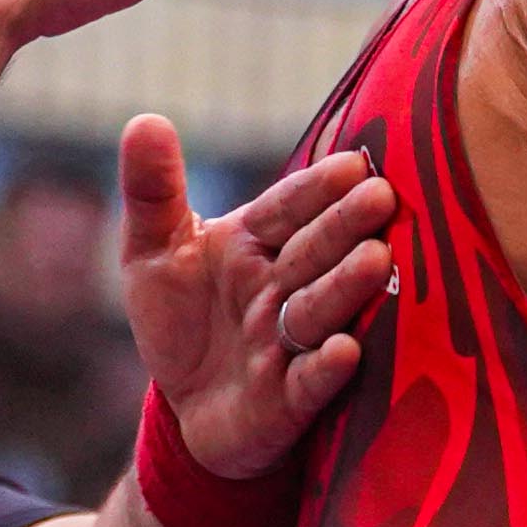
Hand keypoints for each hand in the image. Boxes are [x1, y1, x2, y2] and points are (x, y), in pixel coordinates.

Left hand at [130, 122, 395, 493]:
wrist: (186, 406)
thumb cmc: (181, 318)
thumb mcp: (153, 251)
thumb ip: (152, 190)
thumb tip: (144, 120)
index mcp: (257, 242)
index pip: (287, 207)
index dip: (316, 188)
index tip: (352, 163)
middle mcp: (283, 287)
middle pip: (314, 252)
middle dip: (345, 227)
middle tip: (381, 198)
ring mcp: (289, 343)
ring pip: (319, 310)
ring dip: (346, 287)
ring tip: (375, 260)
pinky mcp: (289, 400)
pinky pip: (310, 382)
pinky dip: (327, 368)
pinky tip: (345, 350)